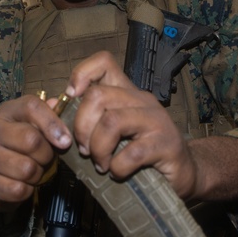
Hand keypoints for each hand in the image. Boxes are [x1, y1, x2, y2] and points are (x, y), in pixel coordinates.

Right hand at [0, 95, 71, 211]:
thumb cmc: (17, 145)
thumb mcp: (31, 125)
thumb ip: (47, 115)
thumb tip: (58, 104)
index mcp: (5, 112)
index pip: (31, 107)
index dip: (53, 123)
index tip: (66, 141)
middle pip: (31, 140)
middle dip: (46, 155)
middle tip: (45, 159)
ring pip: (26, 169)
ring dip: (37, 175)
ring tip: (32, 172)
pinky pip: (18, 190)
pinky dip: (27, 191)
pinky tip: (22, 185)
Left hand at [65, 51, 199, 199]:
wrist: (184, 174)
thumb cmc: (142, 154)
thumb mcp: (113, 134)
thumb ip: (85, 121)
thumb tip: (53, 106)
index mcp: (127, 93)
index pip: (104, 62)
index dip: (81, 74)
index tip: (71, 97)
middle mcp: (142, 100)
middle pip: (98, 96)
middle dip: (81, 127)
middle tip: (85, 150)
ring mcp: (156, 121)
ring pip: (112, 122)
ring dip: (98, 149)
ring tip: (101, 164)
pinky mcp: (166, 145)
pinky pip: (131, 153)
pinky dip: (117, 167)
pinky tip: (118, 173)